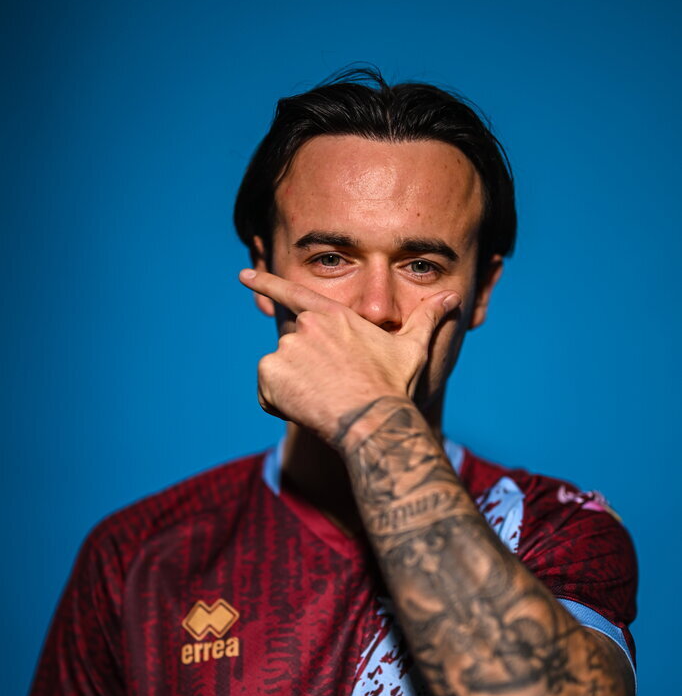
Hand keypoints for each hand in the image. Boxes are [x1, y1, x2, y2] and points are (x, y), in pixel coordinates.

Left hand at [239, 269, 459, 442]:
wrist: (372, 418)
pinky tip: (307, 410)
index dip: (268, 284)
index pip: (294, 294)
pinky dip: (281, 405)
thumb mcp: (412, 348)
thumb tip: (453, 299)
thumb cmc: (393, 385)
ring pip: (281, 372)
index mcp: (333, 316)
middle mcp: (305, 326)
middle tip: (332, 389)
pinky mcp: (270, 373)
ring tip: (323, 400)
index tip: (243, 277)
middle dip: (306, 370)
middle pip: (294, 349)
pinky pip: (268, 394)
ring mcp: (285, 348)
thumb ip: (427, 319)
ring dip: (294, 388)